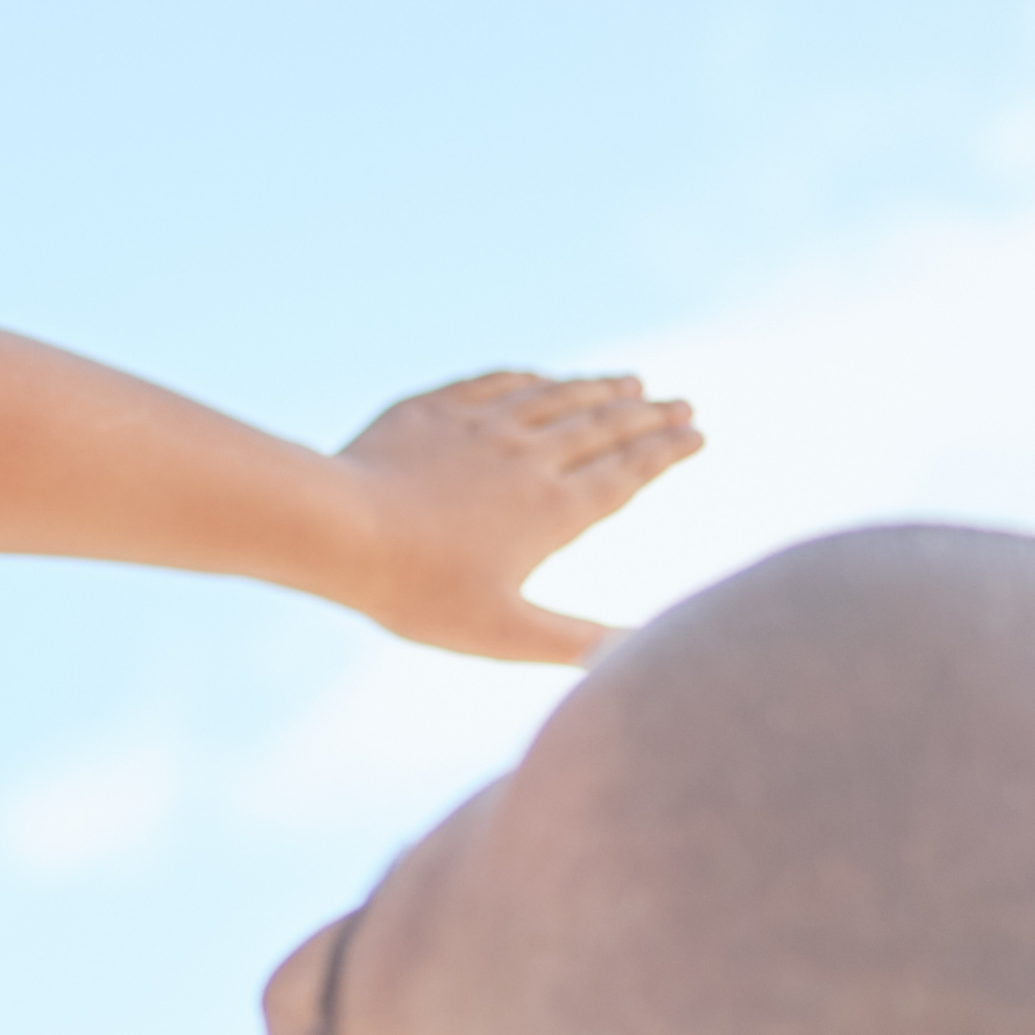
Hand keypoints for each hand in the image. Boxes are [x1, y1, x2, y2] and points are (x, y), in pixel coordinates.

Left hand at [330, 369, 702, 662]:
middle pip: (601, 428)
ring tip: (629, 380)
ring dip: (596, 389)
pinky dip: (530, 379)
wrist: (337, 529)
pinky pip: (494, 383)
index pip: (626, 473)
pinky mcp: (432, 410)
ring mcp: (478, 427)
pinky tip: (539, 377)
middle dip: (647, 415)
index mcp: (553, 509)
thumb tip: (644, 657)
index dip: (667, 452)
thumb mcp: (504, 633)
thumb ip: (578, 644)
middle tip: (681, 403)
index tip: (698, 433)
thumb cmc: (419, 590)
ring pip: (554, 398)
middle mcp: (527, 457)